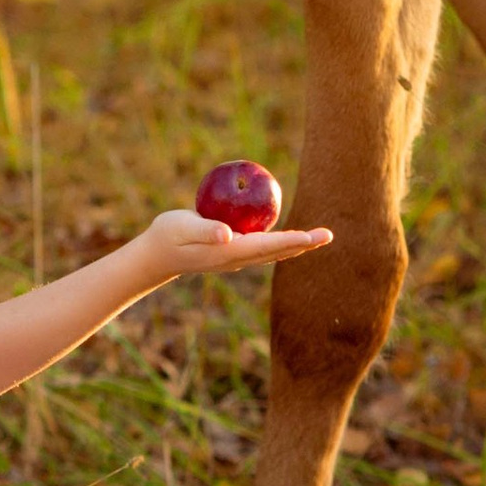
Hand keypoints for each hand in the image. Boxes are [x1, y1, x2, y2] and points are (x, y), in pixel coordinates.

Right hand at [136, 210, 330, 283]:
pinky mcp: (232, 252)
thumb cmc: (167, 236)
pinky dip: (280, 241)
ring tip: (318, 237)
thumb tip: (229, 235)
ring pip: (273, 252)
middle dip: (303, 244)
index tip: (311, 236)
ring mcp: (236, 257)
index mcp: (228, 253)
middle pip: (277, 251)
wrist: (157, 255)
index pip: (266, 247)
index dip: (290, 241)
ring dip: (296, 245)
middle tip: (328, 234)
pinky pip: (262, 247)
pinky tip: (288, 233)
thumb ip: (204, 230)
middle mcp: (237, 258)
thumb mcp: (182, 228)